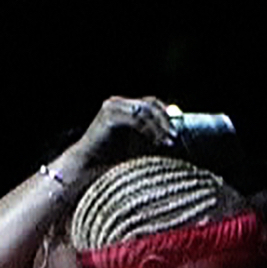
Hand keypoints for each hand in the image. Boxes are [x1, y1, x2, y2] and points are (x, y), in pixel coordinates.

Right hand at [64, 96, 178, 169]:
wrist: (90, 165)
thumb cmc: (113, 158)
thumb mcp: (137, 144)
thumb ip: (152, 136)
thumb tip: (174, 135)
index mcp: (123, 107)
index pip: (150, 103)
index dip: (165, 114)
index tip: (176, 129)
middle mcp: (116, 103)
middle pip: (148, 104)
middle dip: (164, 121)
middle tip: (174, 136)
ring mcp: (112, 107)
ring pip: (143, 111)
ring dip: (158, 127)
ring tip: (167, 142)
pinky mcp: (109, 116)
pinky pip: (135, 119)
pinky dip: (148, 130)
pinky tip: (155, 142)